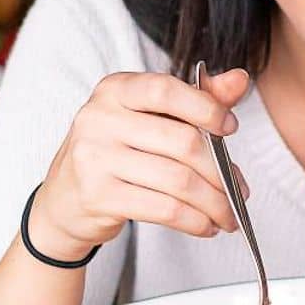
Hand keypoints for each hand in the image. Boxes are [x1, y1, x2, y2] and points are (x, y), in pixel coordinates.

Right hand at [30, 68, 251, 260]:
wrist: (64, 199)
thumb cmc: (117, 152)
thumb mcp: (150, 118)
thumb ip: (197, 99)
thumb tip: (240, 79)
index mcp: (116, 90)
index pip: (166, 90)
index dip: (206, 108)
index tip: (231, 127)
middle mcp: (100, 119)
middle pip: (183, 142)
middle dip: (221, 172)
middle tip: (239, 190)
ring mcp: (95, 158)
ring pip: (179, 181)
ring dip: (215, 203)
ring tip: (228, 213)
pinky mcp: (99, 196)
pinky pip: (165, 209)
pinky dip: (195, 221)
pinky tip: (206, 225)